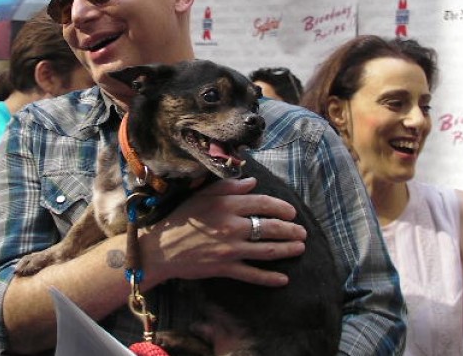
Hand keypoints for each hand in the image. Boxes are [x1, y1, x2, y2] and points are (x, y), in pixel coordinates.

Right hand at [140, 177, 305, 286]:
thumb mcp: (202, 196)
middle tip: (301, 232)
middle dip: (291, 230)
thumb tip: (252, 182)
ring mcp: (230, 249)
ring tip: (300, 248)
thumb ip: (228, 187)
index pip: (262, 203)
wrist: (161, 248)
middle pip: (270, 227)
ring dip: (287, 249)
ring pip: (267, 250)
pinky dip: (269, 278)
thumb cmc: (181, 219)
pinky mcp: (225, 268)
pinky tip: (283, 279)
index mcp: (226, 205)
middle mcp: (232, 226)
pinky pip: (252, 274)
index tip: (292, 212)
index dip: (281, 207)